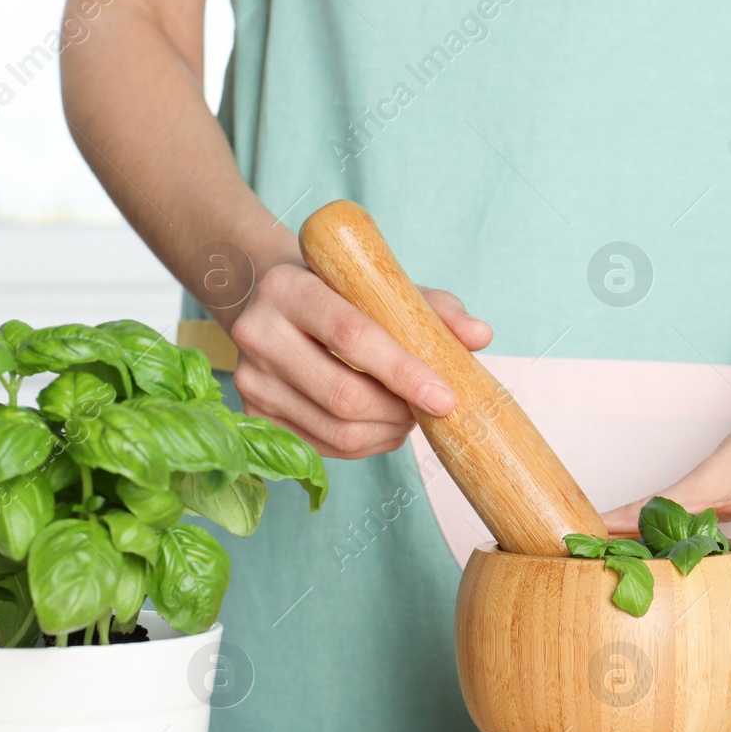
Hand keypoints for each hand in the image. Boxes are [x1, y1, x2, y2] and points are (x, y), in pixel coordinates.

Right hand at [228, 263, 491, 458]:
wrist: (264, 296)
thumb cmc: (335, 288)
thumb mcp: (379, 284)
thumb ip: (432, 306)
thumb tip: (480, 336)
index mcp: (288, 287)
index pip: (352, 337)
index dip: (404, 372)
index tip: (445, 397)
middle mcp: (257, 332)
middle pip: (343, 396)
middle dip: (400, 411)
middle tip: (432, 406)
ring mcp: (250, 379)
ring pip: (335, 430)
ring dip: (388, 432)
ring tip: (410, 415)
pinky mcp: (253, 413)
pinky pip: (323, 447)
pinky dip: (366, 444)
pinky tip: (383, 425)